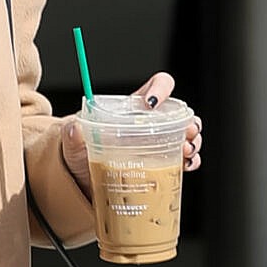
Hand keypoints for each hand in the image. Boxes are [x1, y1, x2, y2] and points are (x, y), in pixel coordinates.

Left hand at [60, 70, 202, 194]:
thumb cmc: (79, 154)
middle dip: (189, 122)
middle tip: (185, 134)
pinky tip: (187, 166)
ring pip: (186, 136)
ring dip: (193, 142)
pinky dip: (190, 162)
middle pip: (179, 114)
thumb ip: (73, 135)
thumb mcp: (74, 144)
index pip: (157, 85)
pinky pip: (182, 160)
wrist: (79, 181)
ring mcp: (157, 144)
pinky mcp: (159, 165)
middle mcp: (149, 124)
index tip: (152, 104)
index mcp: (133, 109)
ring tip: (186, 152)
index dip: (161, 89)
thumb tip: (76, 128)